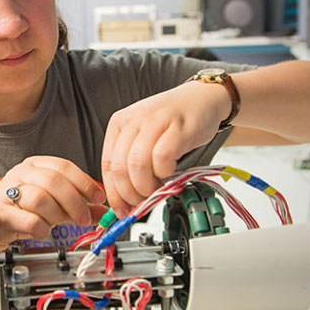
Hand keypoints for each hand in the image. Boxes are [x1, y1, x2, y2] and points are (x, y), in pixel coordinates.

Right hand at [0, 156, 107, 247]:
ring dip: (56, 215)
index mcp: (35, 165)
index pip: (64, 166)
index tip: (99, 198)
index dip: (84, 182)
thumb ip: (78, 206)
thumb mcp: (54, 205)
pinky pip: (29, 220)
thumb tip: (104, 211)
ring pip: (40, 198)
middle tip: (84, 218)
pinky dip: (42, 229)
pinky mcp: (0, 213)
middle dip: (74, 202)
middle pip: (53, 181)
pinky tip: (42, 231)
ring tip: (57, 224)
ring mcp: (7, 191)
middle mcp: (20, 174)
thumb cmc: (22, 211)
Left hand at [100, 81, 230, 216]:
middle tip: (141, 203)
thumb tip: (123, 201)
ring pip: (138, 165)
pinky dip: (165, 173)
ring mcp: (155, 122)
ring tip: (156, 189)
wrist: (201, 99)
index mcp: (119, 123)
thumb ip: (131, 164)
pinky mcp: (178, 127)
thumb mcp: (142, 137)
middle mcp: (133, 120)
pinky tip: (169, 173)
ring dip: (146, 186)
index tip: (121, 209)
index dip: (114, 193)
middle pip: (120, 168)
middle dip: (129, 194)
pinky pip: (163, 158)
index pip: (107, 165)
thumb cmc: (172, 122)